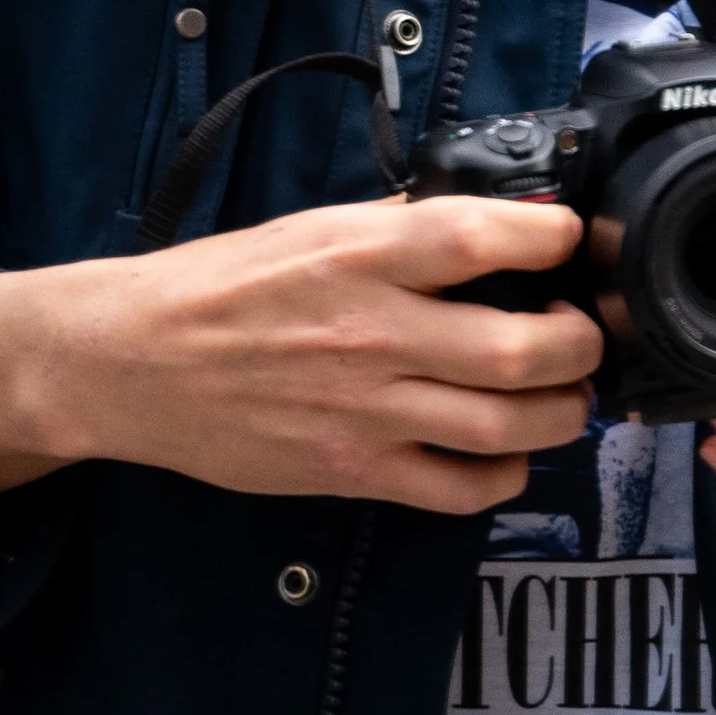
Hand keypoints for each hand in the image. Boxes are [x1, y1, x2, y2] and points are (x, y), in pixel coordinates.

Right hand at [0, 197, 602, 517]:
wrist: (134, 363)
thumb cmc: (220, 285)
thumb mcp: (310, 228)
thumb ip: (397, 229)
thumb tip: (487, 224)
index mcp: (360, 254)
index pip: (484, 239)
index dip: (552, 237)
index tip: (571, 239)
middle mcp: (373, 332)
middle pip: (524, 349)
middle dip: (581, 342)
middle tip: (581, 330)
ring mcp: (366, 412)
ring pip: (509, 426)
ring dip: (563, 411)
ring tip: (564, 391)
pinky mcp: (352, 473)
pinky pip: (459, 489)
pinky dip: (504, 475)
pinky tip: (506, 453)